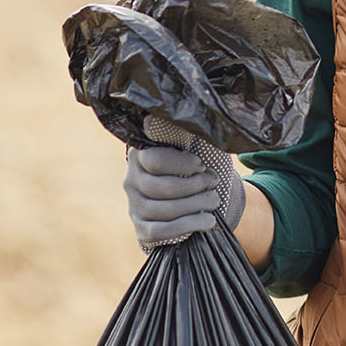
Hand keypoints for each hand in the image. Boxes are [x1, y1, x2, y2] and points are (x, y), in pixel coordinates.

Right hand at [123, 121, 244, 250]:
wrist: (199, 195)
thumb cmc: (198, 163)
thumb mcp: (196, 142)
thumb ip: (189, 130)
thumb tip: (184, 113)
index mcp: (141, 153)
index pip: (153, 160)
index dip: (181, 164)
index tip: (201, 164)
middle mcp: (131, 179)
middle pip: (161, 188)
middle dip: (194, 187)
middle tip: (213, 183)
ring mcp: (134, 205)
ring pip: (162, 210)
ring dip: (195, 206)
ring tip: (214, 201)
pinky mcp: (141, 227)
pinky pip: (158, 232)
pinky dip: (187, 227)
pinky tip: (206, 220)